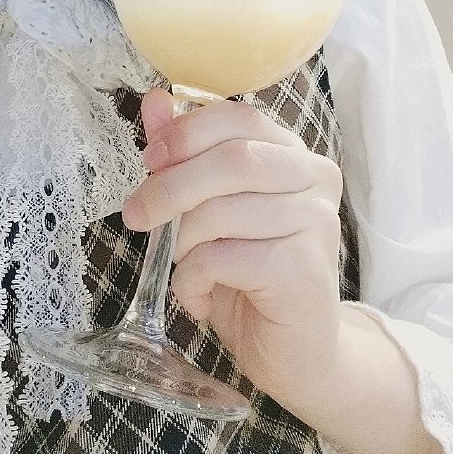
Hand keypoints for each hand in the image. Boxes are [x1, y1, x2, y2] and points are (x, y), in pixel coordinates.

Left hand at [121, 88, 344, 409]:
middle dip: (171, 187)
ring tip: (186, 268)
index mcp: (293, 153)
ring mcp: (315, 223)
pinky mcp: (303, 269)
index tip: (150, 159)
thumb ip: (186, 153)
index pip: (239, 118)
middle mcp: (314, 180)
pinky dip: (193, 280)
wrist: (296, 354)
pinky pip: (221, 258)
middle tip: (137, 215)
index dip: (187, 133)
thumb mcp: (210, 208)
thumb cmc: (250, 273)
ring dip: (183, 245)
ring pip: (220, 213)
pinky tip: (201, 297)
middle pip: (231, 161)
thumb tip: (155, 100)